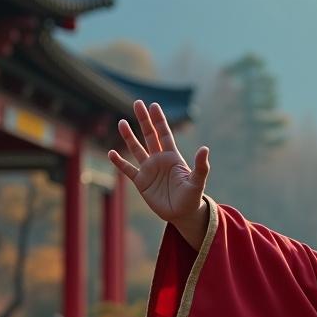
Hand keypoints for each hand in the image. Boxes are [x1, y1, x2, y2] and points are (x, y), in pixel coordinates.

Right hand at [107, 99, 208, 224]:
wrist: (182, 214)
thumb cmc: (192, 197)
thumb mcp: (197, 181)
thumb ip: (200, 166)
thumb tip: (205, 149)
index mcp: (173, 157)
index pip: (164, 134)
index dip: (159, 120)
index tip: (154, 105)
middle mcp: (159, 160)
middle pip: (149, 136)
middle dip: (144, 120)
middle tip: (137, 102)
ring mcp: (149, 170)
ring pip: (136, 149)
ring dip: (129, 136)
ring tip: (121, 122)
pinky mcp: (141, 182)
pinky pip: (128, 170)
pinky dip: (119, 162)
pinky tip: (111, 153)